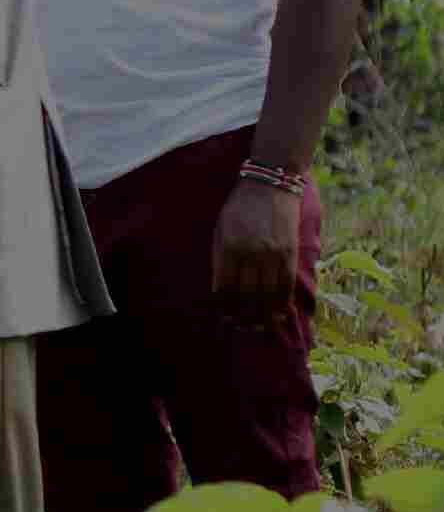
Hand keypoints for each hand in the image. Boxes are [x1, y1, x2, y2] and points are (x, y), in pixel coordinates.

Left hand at [210, 178, 306, 318]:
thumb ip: (221, 257)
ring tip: (259, 327)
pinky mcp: (290, 251)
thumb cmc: (240, 208)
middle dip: (243, 315)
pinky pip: (286, 284)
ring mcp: (272, 253)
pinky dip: (282, 301)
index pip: (225, 286)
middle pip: (247, 294)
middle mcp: (251, 252)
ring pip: (268, 293)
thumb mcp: (221, 229)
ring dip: (264, 314)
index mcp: (228, 247)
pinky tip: (279, 313)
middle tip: (241, 327)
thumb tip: (221, 288)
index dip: (225, 305)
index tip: (224, 317)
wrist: (270, 184)